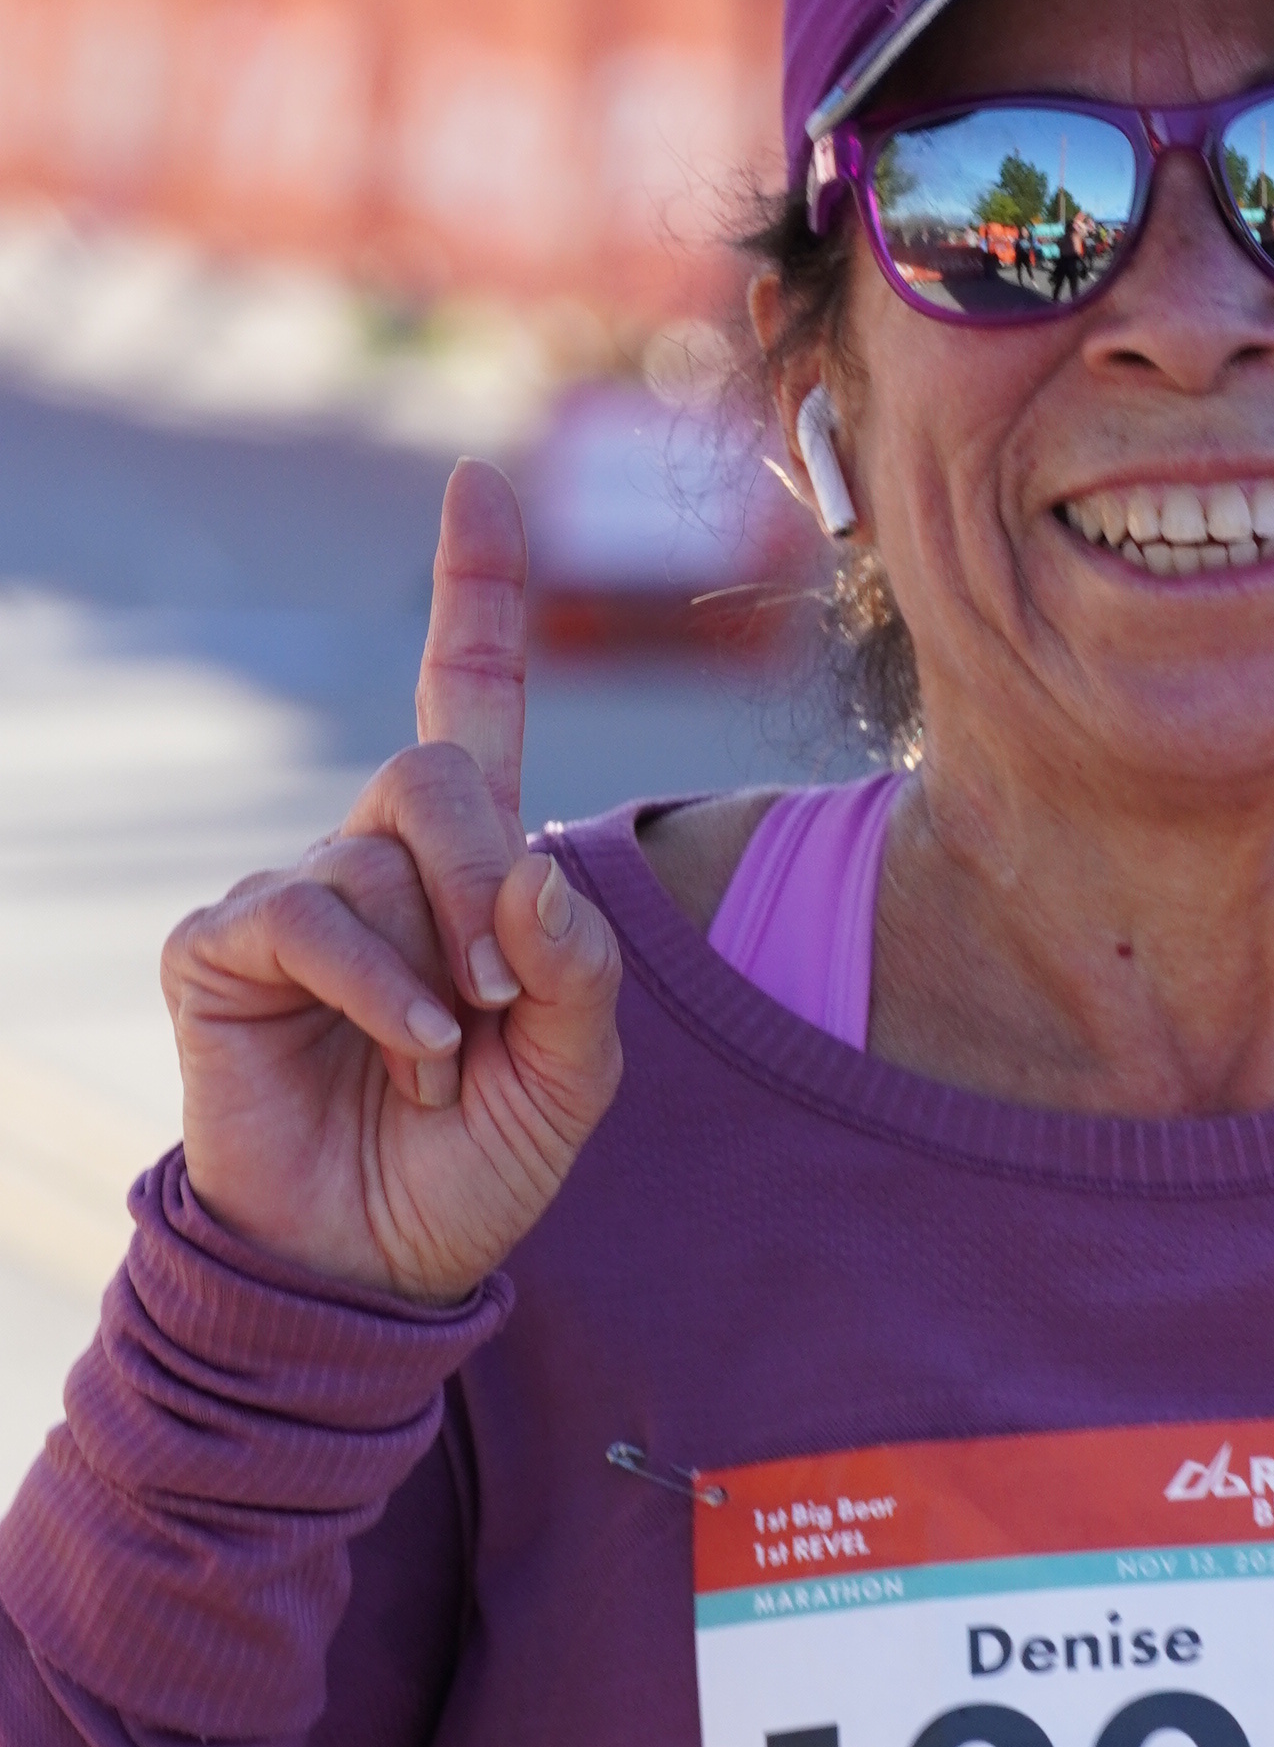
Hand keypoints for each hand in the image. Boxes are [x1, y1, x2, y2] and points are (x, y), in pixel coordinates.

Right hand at [163, 463, 621, 1303]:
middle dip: (484, 879)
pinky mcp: (221, 947)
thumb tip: (528, 867)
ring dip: (437, 971)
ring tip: (440, 1064)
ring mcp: (292, 894)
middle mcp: (375, 855)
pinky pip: (309, 914)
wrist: (377, 1265)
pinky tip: (407, 1057)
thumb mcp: (576, 1066)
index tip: (478, 481)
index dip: (475, 588)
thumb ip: (579, 964)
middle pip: (433, 772)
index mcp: (467, 858)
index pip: (471, 694)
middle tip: (504, 998)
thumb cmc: (479, 1160)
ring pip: (378, 854)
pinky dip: (381, 989)